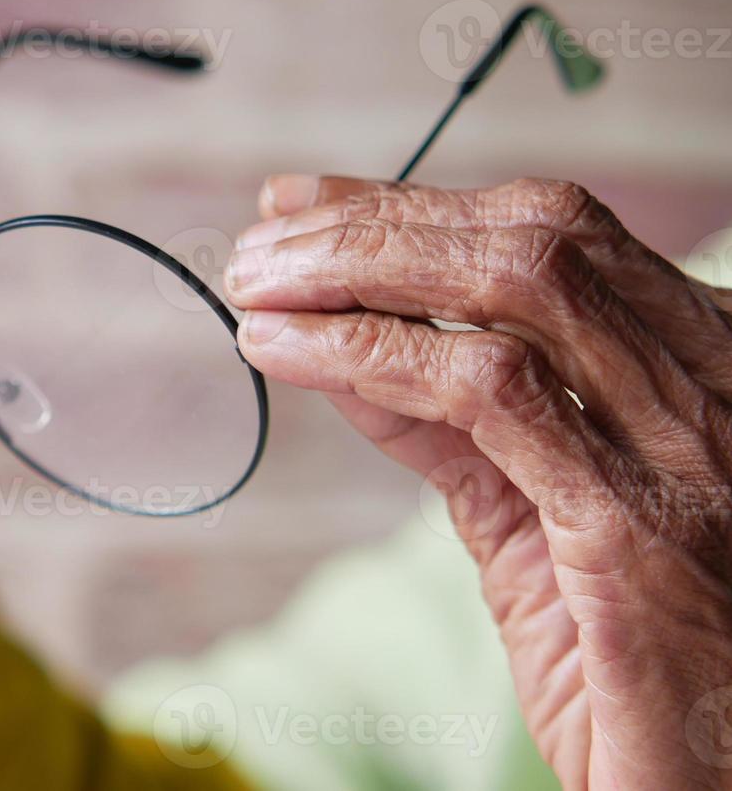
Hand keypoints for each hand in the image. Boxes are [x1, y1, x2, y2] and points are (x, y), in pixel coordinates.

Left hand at [227, 175, 731, 789]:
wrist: (719, 782)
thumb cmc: (628, 650)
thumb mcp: (535, 513)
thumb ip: (453, 426)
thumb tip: (343, 346)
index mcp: (691, 364)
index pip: (547, 235)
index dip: (408, 205)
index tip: (297, 205)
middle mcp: (706, 383)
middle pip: (525, 238)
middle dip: (371, 224)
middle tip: (259, 246)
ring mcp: (683, 448)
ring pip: (507, 288)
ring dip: (355, 273)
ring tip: (255, 289)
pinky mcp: (634, 525)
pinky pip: (486, 395)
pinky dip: (368, 357)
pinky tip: (285, 351)